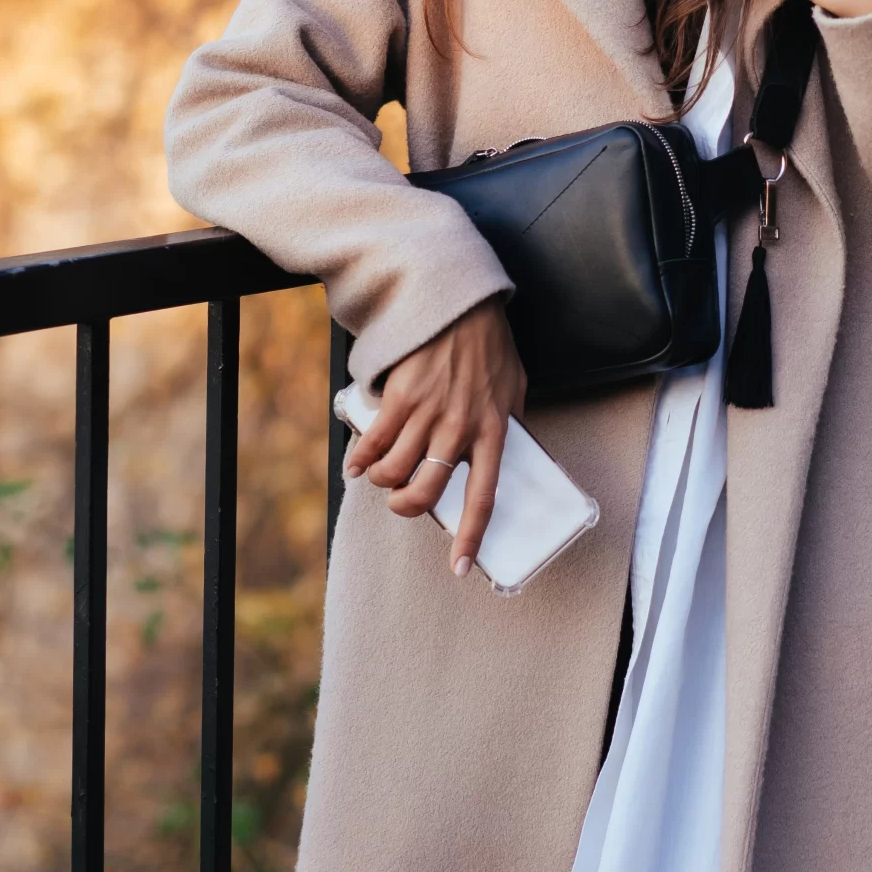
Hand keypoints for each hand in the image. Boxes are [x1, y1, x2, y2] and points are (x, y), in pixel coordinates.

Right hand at [342, 299, 526, 576]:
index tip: (460, 567)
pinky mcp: (399, 397)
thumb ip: (507, 423)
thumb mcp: (514, 388)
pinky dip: (361, 460)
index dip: (470, 538)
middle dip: (405, 508)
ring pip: (394, 471)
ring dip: (381, 482)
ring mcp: (428, 413)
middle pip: (425, 492)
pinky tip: (357, 464)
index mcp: (494, 432)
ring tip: (380, 477)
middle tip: (401, 504)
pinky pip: (374, 443)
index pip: (483, 497)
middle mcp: (460, 429)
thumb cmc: (490, 346)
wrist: (459, 304)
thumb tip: (506, 454)